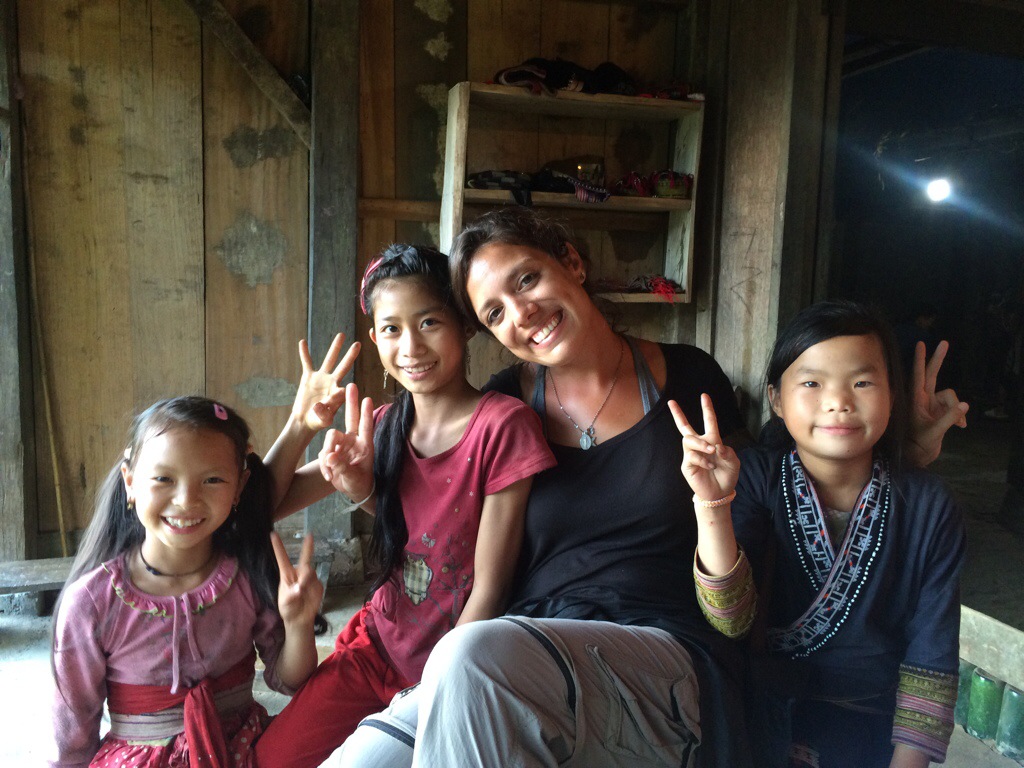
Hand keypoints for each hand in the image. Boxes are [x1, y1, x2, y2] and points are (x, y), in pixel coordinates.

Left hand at [271, 532, 323, 627]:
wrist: (300, 619)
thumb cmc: (288, 609)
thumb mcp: (285, 604)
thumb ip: (291, 595)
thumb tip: (299, 588)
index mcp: (286, 574)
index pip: (282, 558)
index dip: (278, 546)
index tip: (273, 534)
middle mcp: (298, 573)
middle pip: (304, 558)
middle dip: (307, 547)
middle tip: (310, 535)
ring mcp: (309, 579)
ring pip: (310, 571)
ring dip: (306, 579)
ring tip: (301, 590)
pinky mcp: (318, 585)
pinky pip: (317, 582)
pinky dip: (312, 588)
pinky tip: (309, 596)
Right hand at [292, 333, 360, 432]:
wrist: (305, 421)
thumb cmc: (317, 422)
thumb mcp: (323, 419)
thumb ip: (325, 412)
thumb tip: (324, 402)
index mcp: (339, 393)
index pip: (343, 387)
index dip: (341, 392)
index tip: (339, 393)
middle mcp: (332, 382)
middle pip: (343, 366)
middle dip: (350, 355)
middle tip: (358, 344)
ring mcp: (321, 378)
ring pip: (329, 359)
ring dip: (335, 347)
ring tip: (341, 335)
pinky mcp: (308, 378)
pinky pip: (306, 363)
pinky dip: (304, 353)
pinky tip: (302, 342)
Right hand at [318, 383, 374, 502]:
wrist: (354, 490)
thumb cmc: (359, 482)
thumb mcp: (353, 477)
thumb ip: (342, 467)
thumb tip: (330, 456)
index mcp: (365, 445)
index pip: (366, 426)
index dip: (365, 413)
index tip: (367, 398)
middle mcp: (353, 441)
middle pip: (350, 418)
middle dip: (350, 402)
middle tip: (351, 385)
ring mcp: (341, 445)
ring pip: (330, 439)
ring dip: (329, 455)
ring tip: (332, 472)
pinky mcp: (331, 452)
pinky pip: (324, 454)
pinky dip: (325, 466)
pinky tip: (329, 476)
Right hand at [668, 394, 739, 503]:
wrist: (720, 493)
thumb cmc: (727, 475)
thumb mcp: (734, 462)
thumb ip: (727, 452)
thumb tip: (716, 445)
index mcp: (712, 441)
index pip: (709, 421)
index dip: (707, 408)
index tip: (704, 396)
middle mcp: (700, 445)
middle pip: (685, 427)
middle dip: (677, 414)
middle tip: (671, 402)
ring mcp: (692, 455)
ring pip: (689, 440)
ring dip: (701, 444)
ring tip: (711, 452)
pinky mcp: (687, 465)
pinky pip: (691, 456)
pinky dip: (702, 460)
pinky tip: (710, 466)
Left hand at [908, 340, 968, 466]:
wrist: (918, 457)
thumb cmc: (919, 445)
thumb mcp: (934, 432)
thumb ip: (949, 418)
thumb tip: (966, 404)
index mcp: (916, 400)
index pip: (918, 376)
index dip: (920, 360)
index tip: (921, 344)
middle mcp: (924, 399)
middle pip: (932, 375)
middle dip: (938, 359)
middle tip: (944, 342)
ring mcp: (933, 405)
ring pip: (951, 396)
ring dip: (957, 408)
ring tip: (958, 424)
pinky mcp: (941, 412)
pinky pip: (955, 407)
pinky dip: (960, 415)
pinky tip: (961, 426)